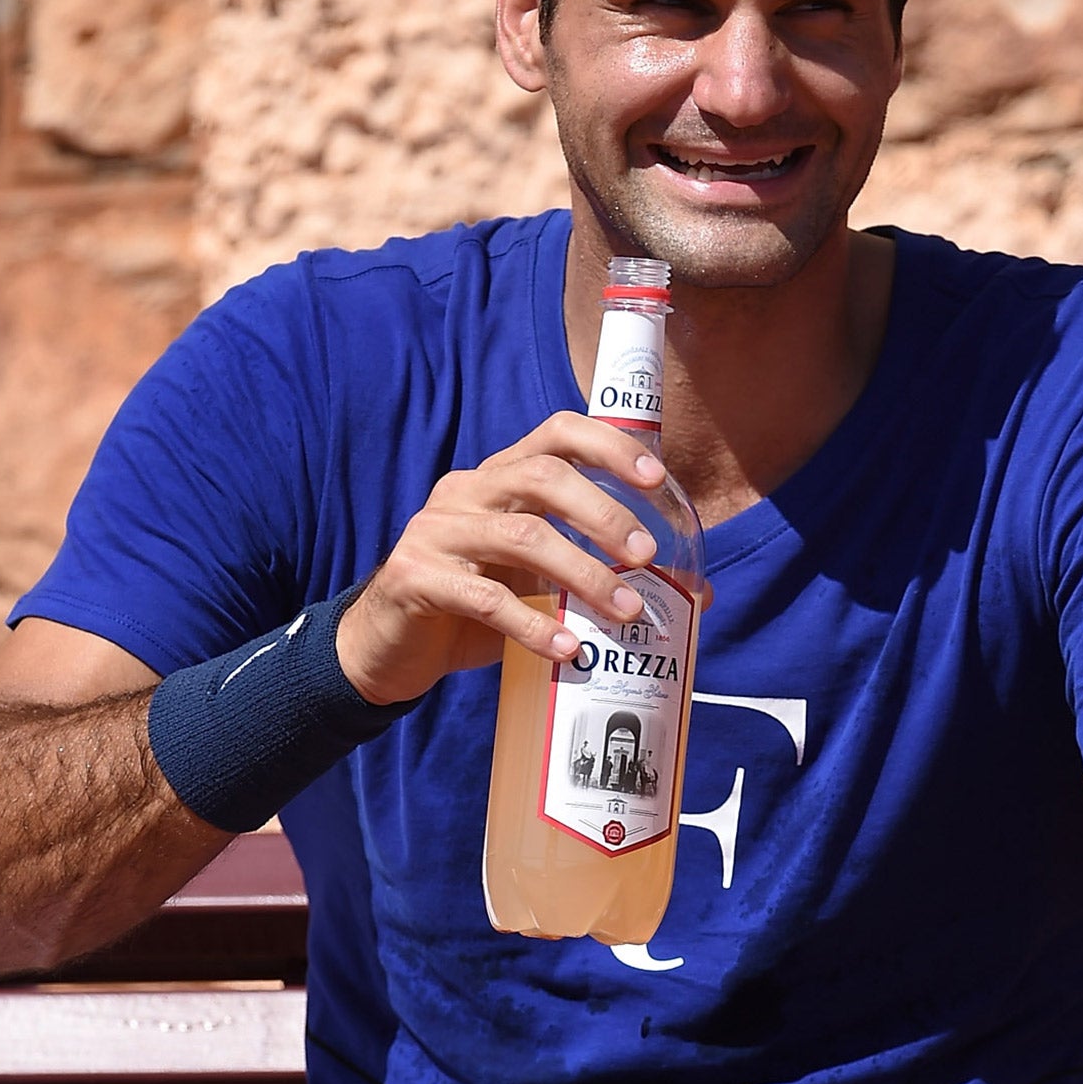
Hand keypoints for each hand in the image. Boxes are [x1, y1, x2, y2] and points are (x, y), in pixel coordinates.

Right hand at [334, 412, 664, 703]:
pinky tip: (567, 649)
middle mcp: (467, 491)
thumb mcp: (537, 583)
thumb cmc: (473, 607)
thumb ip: (598, 575)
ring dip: (583, 575)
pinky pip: (485, 597)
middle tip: (646, 555)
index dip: (609, 447)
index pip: (557, 434)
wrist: (387, 648)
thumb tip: (696, 595)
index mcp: (499, 478)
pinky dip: (532, 625)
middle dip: (603, 513)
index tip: (656, 479)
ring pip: (522, 537)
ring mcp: (436, 530)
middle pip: (543, 478)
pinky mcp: (415, 577)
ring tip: (625, 613)